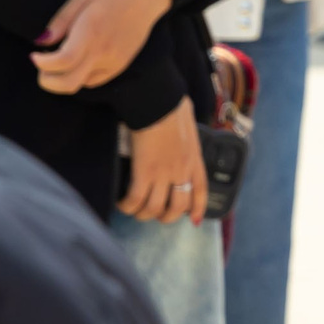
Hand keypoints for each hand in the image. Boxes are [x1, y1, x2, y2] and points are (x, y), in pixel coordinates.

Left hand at [32, 0, 172, 93]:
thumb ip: (61, 20)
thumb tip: (41, 41)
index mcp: (92, 31)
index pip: (62, 61)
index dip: (42, 63)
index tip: (34, 55)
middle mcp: (104, 51)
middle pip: (68, 84)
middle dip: (47, 81)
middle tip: (42, 65)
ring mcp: (114, 61)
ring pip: (79, 84)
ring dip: (64, 76)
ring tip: (62, 56)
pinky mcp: (121, 65)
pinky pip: (93, 80)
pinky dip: (80, 75)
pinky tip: (81, 57)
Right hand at [121, 96, 208, 224]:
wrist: (159, 103)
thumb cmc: (171, 108)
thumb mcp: (188, 128)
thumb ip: (186, 141)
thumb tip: (180, 139)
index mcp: (195, 160)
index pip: (201, 191)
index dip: (197, 209)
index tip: (192, 221)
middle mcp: (182, 171)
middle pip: (177, 207)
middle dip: (165, 216)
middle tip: (153, 213)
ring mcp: (164, 173)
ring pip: (155, 208)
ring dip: (143, 214)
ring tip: (133, 209)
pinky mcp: (145, 172)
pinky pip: (136, 200)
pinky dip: (128, 206)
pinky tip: (121, 203)